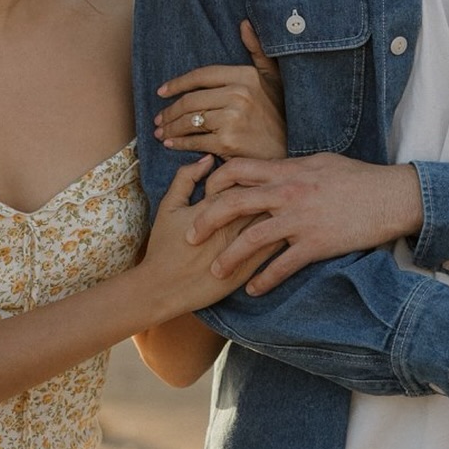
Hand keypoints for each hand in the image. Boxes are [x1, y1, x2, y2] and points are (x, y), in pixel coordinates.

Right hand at [136, 159, 270, 315]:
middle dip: (273, 193)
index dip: (253, 178)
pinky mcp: (245, 271)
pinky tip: (285, 233)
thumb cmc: (163, 246)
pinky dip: (281, 240)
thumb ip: (185, 178)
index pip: (242, 183)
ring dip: (281, 215)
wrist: (160, 288)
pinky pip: (271, 252)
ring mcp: (238, 250)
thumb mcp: (168, 207)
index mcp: (212, 207)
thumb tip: (208, 159)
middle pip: (261, 201)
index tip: (259, 177)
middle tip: (282, 189)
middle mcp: (229, 226)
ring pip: (270, 224)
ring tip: (287, 208)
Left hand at [154, 20, 286, 159]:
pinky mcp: (227, 142)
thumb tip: (244, 23)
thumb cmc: (279, 114)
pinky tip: (172, 145)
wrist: (288, 152)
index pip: (202, 75)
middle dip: (170, 111)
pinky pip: (195, 141)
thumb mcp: (274, 77)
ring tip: (161, 132)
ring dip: (170, 128)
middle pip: (191, 100)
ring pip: (190, 121)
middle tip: (159, 118)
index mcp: (245, 77)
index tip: (162, 91)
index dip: (178, 83)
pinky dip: (179, 144)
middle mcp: (238, 95)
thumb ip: (258, 50)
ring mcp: (232, 119)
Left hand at [183, 154, 423, 294]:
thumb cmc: (358, 177)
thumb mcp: (320, 162)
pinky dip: (266, 280)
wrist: (391, 196)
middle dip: (207, 220)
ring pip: (253, 239)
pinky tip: (254, 290)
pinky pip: (283, 265)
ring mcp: (301, 220)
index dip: (214, 182)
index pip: (237, 170)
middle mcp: (288, 193)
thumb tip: (272, 168)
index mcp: (287, 170)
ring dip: (230, 257)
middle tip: (189, 236)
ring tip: (214, 272)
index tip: (202, 195)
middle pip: (234, 203)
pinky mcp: (316, 244)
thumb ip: (291, 167)